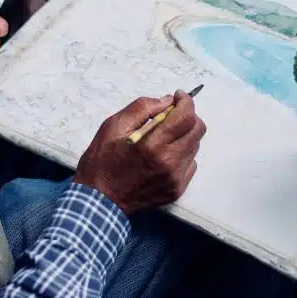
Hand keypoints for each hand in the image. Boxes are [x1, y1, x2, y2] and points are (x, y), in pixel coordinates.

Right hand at [74, 90, 205, 214]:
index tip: (178, 96)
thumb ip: (143, 108)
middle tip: (172, 115)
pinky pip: (190, 164)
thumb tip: (167, 101)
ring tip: (163, 137)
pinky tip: (164, 155)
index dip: (186, 101)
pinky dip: (182, 154)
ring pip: (195, 146)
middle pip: (198, 130)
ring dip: (184, 135)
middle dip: (188, 116)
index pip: (186, 117)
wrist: (98, 200)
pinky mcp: (176, 190)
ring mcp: (175, 178)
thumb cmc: (102, 161)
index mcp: (152, 145)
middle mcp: (169, 163)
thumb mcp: (114, 126)